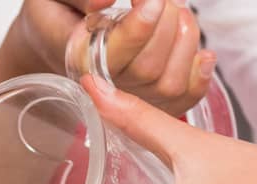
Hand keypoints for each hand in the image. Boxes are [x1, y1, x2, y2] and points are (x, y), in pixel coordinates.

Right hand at [0, 0, 211, 116]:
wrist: (55, 34)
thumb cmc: (59, 12)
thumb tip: (105, 1)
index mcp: (79, 60)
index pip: (115, 56)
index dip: (140, 28)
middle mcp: (105, 87)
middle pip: (148, 69)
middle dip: (166, 24)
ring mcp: (130, 98)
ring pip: (170, 83)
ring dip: (185, 40)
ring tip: (176, 13)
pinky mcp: (152, 100)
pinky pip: (184, 99)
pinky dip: (199, 75)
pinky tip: (200, 53)